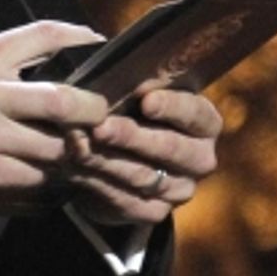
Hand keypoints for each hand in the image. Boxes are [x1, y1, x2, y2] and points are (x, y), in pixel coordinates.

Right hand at [0, 20, 110, 212]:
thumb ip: (0, 67)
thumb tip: (61, 64)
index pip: (44, 35)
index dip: (81, 36)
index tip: (98, 43)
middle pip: (66, 101)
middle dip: (95, 110)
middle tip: (102, 114)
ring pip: (59, 148)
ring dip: (74, 152)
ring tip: (77, 150)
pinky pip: (38, 181)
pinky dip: (51, 180)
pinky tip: (48, 174)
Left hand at [62, 84, 221, 226]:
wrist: (116, 158)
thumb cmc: (127, 110)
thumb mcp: (133, 92)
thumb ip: (132, 81)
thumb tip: (110, 64)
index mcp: (203, 122)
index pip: (196, 114)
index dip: (172, 107)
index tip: (145, 99)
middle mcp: (199, 158)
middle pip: (170, 148)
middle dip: (132, 136)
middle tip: (101, 127)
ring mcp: (179, 189)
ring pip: (142, 175)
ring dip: (106, 159)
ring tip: (76, 143)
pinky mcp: (153, 211)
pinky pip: (124, 200)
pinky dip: (95, 181)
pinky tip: (73, 166)